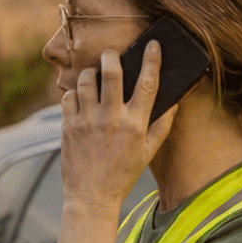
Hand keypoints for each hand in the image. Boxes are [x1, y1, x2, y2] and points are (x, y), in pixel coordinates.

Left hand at [54, 41, 177, 242]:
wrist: (91, 197)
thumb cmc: (123, 175)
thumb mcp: (148, 152)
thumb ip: (162, 126)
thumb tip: (173, 103)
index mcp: (136, 124)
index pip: (148, 84)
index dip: (152, 60)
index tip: (153, 45)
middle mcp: (112, 119)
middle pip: (112, 72)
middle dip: (111, 56)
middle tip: (111, 53)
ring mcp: (87, 121)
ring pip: (86, 80)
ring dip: (90, 73)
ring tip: (93, 76)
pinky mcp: (68, 126)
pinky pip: (68, 96)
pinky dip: (74, 93)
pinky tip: (80, 98)